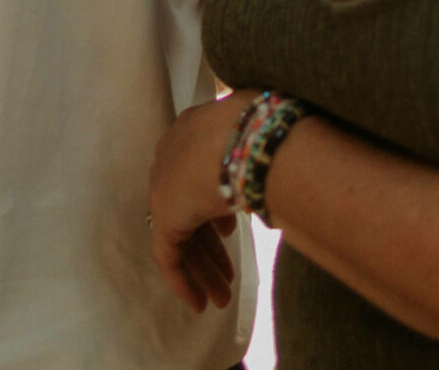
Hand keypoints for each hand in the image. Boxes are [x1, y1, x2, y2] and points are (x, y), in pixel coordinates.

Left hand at [148, 92, 251, 312]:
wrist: (243, 137)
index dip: (213, 212)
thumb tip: (274, 174)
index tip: (229, 233)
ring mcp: (165, 187)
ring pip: (183, 237)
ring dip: (205, 270)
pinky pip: (168, 255)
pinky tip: (199, 304)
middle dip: (211, 249)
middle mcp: (172, 159)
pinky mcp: (164, 216)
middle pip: (190, 212)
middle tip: (229, 276)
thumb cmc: (264, 134)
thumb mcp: (261, 144)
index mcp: (193, 134)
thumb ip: (257, 161)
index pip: (198, 179)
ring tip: (223, 299)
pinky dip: (183, 280)